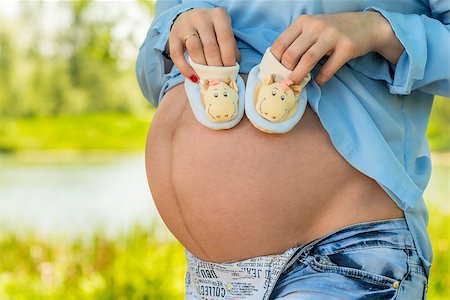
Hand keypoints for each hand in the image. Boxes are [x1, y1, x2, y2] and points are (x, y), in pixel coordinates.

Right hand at [169, 8, 239, 82]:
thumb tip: (233, 67)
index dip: (229, 57)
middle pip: (210, 46)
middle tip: (219, 78)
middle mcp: (201, 18)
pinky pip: (177, 55)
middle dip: (216, 66)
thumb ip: (230, 47)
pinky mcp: (173, 35)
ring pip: (195, 50)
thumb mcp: (223, 32)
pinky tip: (194, 78)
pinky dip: (185, 69)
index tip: (230, 71)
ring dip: (202, 67)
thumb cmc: (211, 30)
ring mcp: (186, 25)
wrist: (188, 18)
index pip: (225, 38)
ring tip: (208, 78)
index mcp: (218, 15)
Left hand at [271, 12, 403, 85]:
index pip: (280, 44)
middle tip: (286, 81)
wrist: (366, 25)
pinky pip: (329, 68)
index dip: (275, 61)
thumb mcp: (312, 28)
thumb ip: (296, 41)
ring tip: (295, 85)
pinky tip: (319, 81)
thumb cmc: (333, 31)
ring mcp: (332, 35)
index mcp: (303, 22)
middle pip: (291, 54)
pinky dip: (321, 78)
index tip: (276, 72)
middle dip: (286, 71)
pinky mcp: (346, 47)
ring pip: (307, 60)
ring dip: (298, 77)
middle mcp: (315, 26)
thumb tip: (279, 65)